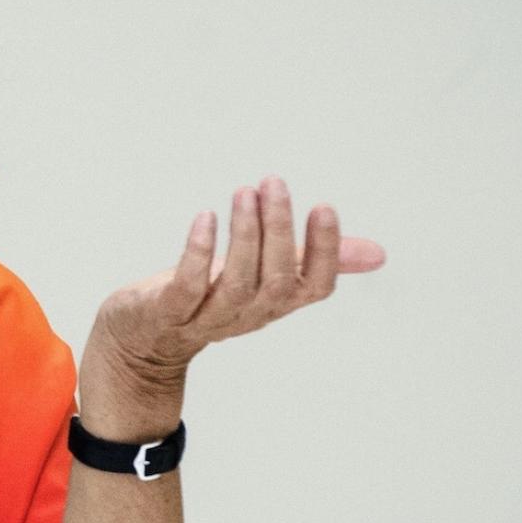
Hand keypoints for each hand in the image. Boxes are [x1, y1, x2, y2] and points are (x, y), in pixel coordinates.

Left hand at [84, 176, 385, 428]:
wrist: (143, 339)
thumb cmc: (209, 295)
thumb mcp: (264, 275)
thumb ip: (311, 261)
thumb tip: (378, 254)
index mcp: (276, 303)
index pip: (315, 287)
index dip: (324, 251)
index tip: (323, 206)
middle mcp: (248, 314)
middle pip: (275, 279)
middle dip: (278, 229)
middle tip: (274, 183)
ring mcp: (207, 317)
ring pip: (235, 282)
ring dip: (243, 234)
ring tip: (244, 192)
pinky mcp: (167, 313)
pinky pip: (187, 287)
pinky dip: (197, 253)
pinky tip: (204, 218)